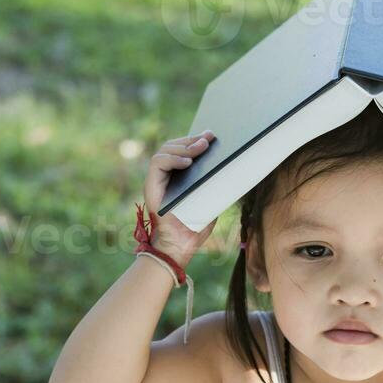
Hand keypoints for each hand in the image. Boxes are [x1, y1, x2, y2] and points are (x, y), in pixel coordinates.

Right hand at [141, 129, 216, 263]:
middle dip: (192, 140)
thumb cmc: (195, 228)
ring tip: (200, 148)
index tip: (211, 135)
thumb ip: (216, 186)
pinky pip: (157, 162)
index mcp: (179, 177)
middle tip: (208, 139)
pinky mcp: (150, 185)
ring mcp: (157, 179)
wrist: (180, 246)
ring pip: (165, 150)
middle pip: (174, 146)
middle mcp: (166, 176)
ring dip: (184, 147)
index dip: (196, 141)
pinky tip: (188, 162)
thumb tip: (232, 168)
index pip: (184, 151)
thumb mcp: (212, 201)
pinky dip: (172, 158)